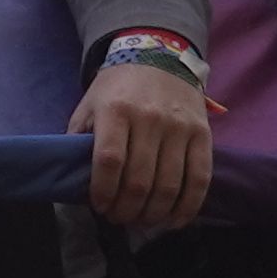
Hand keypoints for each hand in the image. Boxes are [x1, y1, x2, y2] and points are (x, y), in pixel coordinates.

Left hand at [73, 58, 209, 232]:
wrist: (159, 56)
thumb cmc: (117, 88)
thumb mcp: (89, 105)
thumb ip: (79, 140)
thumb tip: (74, 180)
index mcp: (116, 110)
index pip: (110, 160)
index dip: (104, 191)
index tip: (99, 206)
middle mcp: (150, 118)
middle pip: (140, 180)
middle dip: (126, 210)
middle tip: (118, 218)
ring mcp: (179, 127)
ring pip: (169, 185)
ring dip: (152, 213)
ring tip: (140, 220)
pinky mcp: (203, 134)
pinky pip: (200, 178)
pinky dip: (187, 207)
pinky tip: (174, 220)